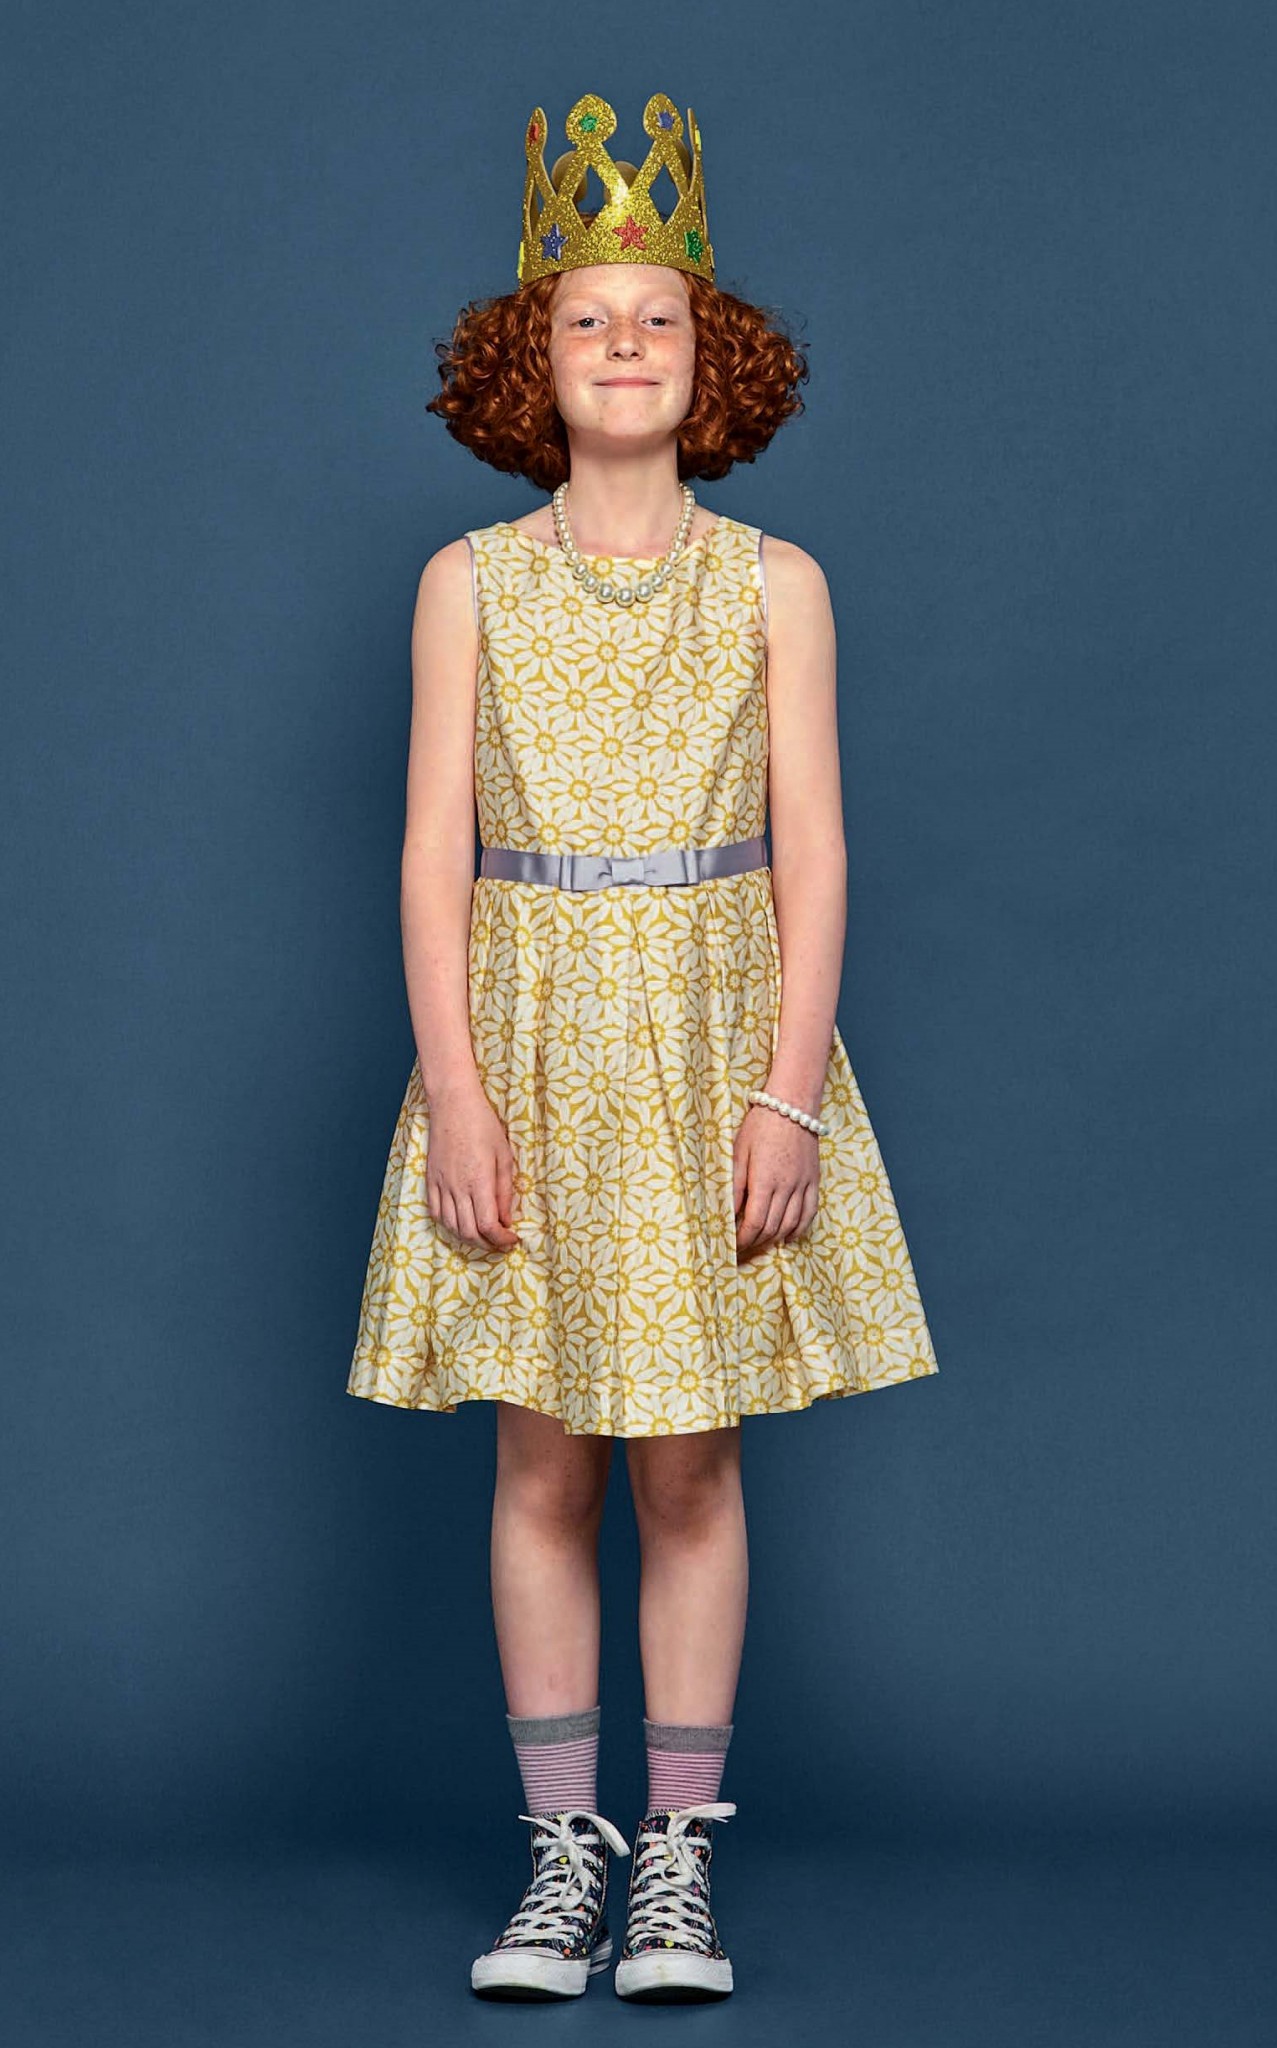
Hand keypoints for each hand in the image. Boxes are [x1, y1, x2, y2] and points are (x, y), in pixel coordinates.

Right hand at [424, 1079, 521, 1250]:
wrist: (453, 1104)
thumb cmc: (483, 1125)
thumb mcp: (504, 1156)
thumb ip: (505, 1191)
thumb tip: (506, 1219)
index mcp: (478, 1181)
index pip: (487, 1225)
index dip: (501, 1239)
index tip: (512, 1239)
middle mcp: (457, 1187)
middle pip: (468, 1232)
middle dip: (487, 1244)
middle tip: (501, 1243)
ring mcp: (441, 1184)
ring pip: (451, 1226)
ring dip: (468, 1238)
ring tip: (484, 1237)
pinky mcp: (431, 1179)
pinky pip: (435, 1212)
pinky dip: (449, 1225)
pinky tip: (461, 1224)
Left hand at [733, 1101, 819, 1260]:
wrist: (791, 1105)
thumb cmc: (760, 1126)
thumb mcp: (738, 1153)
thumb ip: (733, 1186)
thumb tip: (726, 1214)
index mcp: (764, 1180)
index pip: (755, 1223)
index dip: (743, 1240)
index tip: (733, 1247)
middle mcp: (786, 1187)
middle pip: (772, 1228)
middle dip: (755, 1243)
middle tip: (743, 1249)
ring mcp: (803, 1184)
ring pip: (791, 1224)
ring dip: (774, 1239)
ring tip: (760, 1243)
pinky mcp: (814, 1180)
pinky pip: (810, 1212)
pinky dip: (799, 1229)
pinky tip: (787, 1236)